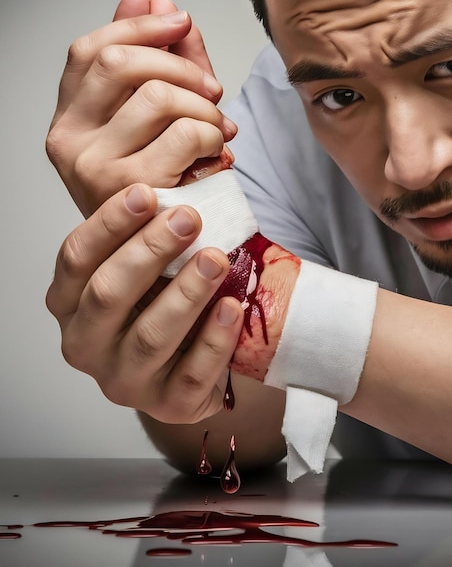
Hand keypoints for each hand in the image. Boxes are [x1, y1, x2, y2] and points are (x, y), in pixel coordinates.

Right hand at [46, 0, 236, 216]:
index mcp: (69, 120)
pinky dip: (212, 135)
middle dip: (182, 67)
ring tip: (216, 129)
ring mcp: (96, 168)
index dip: (139, 26)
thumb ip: (154, 60)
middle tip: (212, 90)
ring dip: (203, 108)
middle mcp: (70, 142)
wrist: (168, 252)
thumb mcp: (153, 121)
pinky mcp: (134, 190)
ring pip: (159, 96)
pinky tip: (216, 151)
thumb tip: (152, 0)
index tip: (180, 21)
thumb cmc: (162, 186)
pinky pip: (185, 133)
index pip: (91, 52)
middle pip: (122, 64)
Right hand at [46, 182, 299, 423]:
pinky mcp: (168, 405)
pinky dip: (214, 338)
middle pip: (108, 294)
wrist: (193, 362)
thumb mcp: (143, 272)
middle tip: (188, 219)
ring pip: (150, 336)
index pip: (76, 259)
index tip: (146, 194)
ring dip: (185, 293)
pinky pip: (192, 373)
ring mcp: (124, 381)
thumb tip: (172, 200)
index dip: (109, 224)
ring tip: (215, 259)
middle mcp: (86, 345)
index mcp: (70, 305)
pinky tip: (232, 307)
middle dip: (149, 252)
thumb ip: (144, 244)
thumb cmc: (163, 305)